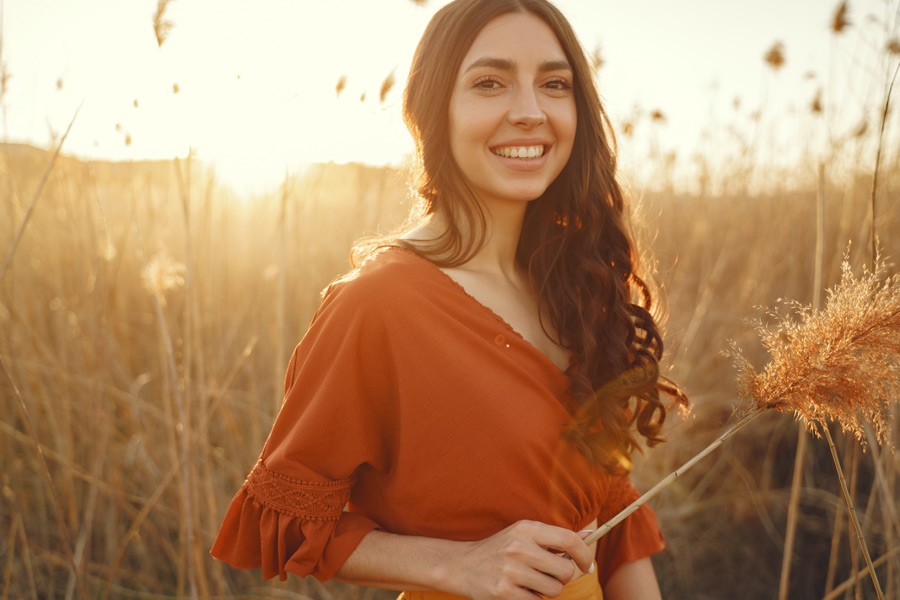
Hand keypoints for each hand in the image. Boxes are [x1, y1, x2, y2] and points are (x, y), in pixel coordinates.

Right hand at [443, 520, 593, 599]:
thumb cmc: (500, 549)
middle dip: (561, 577)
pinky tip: (519, 591)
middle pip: (565, 571)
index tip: (587, 566)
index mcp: (526, 529)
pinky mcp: (504, 593)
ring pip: (554, 590)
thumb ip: (554, 537)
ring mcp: (510, 571)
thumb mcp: (523, 535)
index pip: (568, 539)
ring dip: (547, 591)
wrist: (463, 565)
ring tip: (530, 582)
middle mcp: (518, 547)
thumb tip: (587, 537)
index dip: (584, 555)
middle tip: (547, 574)